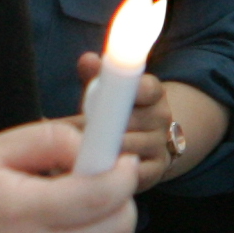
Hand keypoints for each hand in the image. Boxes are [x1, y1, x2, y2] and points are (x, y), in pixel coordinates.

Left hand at [71, 58, 228, 191]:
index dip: (125, 92)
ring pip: (123, 148)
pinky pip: (124, 173)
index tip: (103, 96)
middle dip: (96, 126)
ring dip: (97, 151)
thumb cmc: (120, 112)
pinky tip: (91, 168)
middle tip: (70, 130)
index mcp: (154, 93)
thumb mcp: (110, 92)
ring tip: (74, 150)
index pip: (146, 88)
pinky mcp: (156, 172)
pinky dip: (104, 172)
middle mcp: (163, 118)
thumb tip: (87, 59)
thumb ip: (98, 75)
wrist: (149, 143)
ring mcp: (162, 146)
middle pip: (128, 121)